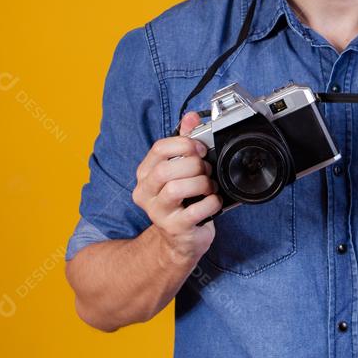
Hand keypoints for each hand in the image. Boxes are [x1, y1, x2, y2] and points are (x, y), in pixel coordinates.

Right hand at [132, 111, 220, 263]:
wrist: (180, 240)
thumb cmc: (182, 201)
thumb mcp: (180, 170)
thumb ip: (184, 142)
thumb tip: (191, 116)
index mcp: (145, 174)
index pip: (158, 149)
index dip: (184, 144)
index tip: (200, 149)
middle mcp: (146, 193)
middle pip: (166, 169)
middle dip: (194, 165)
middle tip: (206, 170)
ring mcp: (158, 213)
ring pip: (177, 189)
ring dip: (201, 183)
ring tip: (209, 187)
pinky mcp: (175, 228)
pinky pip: (195, 210)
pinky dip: (211, 202)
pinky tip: (212, 202)